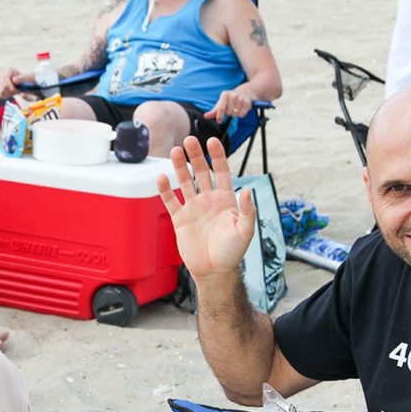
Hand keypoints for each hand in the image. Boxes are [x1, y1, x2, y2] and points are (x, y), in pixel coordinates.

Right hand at [0, 68, 27, 98]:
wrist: (22, 82)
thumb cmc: (25, 80)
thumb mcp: (26, 78)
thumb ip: (21, 79)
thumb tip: (14, 80)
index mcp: (8, 71)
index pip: (5, 81)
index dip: (11, 88)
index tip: (18, 91)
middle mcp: (1, 75)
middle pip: (3, 88)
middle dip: (11, 92)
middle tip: (18, 91)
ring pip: (1, 92)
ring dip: (9, 94)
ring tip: (15, 91)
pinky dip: (6, 96)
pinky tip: (10, 93)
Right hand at [156, 136, 256, 280]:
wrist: (214, 271)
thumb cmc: (232, 252)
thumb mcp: (245, 231)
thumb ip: (247, 210)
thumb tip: (249, 189)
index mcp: (225, 199)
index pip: (222, 171)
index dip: (217, 156)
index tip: (212, 141)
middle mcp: (208, 200)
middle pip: (201, 172)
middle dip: (196, 156)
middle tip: (189, 140)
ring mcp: (193, 208)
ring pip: (185, 182)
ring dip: (180, 167)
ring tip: (175, 151)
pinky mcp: (180, 219)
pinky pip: (171, 201)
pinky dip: (165, 190)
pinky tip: (161, 177)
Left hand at [204, 88, 253, 120]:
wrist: (244, 93)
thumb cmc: (229, 100)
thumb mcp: (220, 104)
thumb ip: (213, 111)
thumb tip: (205, 116)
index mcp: (225, 95)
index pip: (221, 109)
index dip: (220, 116)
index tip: (220, 121)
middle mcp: (233, 95)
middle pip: (228, 113)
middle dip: (229, 114)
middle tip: (230, 110)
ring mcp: (241, 98)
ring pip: (235, 114)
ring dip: (235, 114)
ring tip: (235, 109)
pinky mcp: (247, 102)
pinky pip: (242, 115)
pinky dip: (241, 115)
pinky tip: (241, 109)